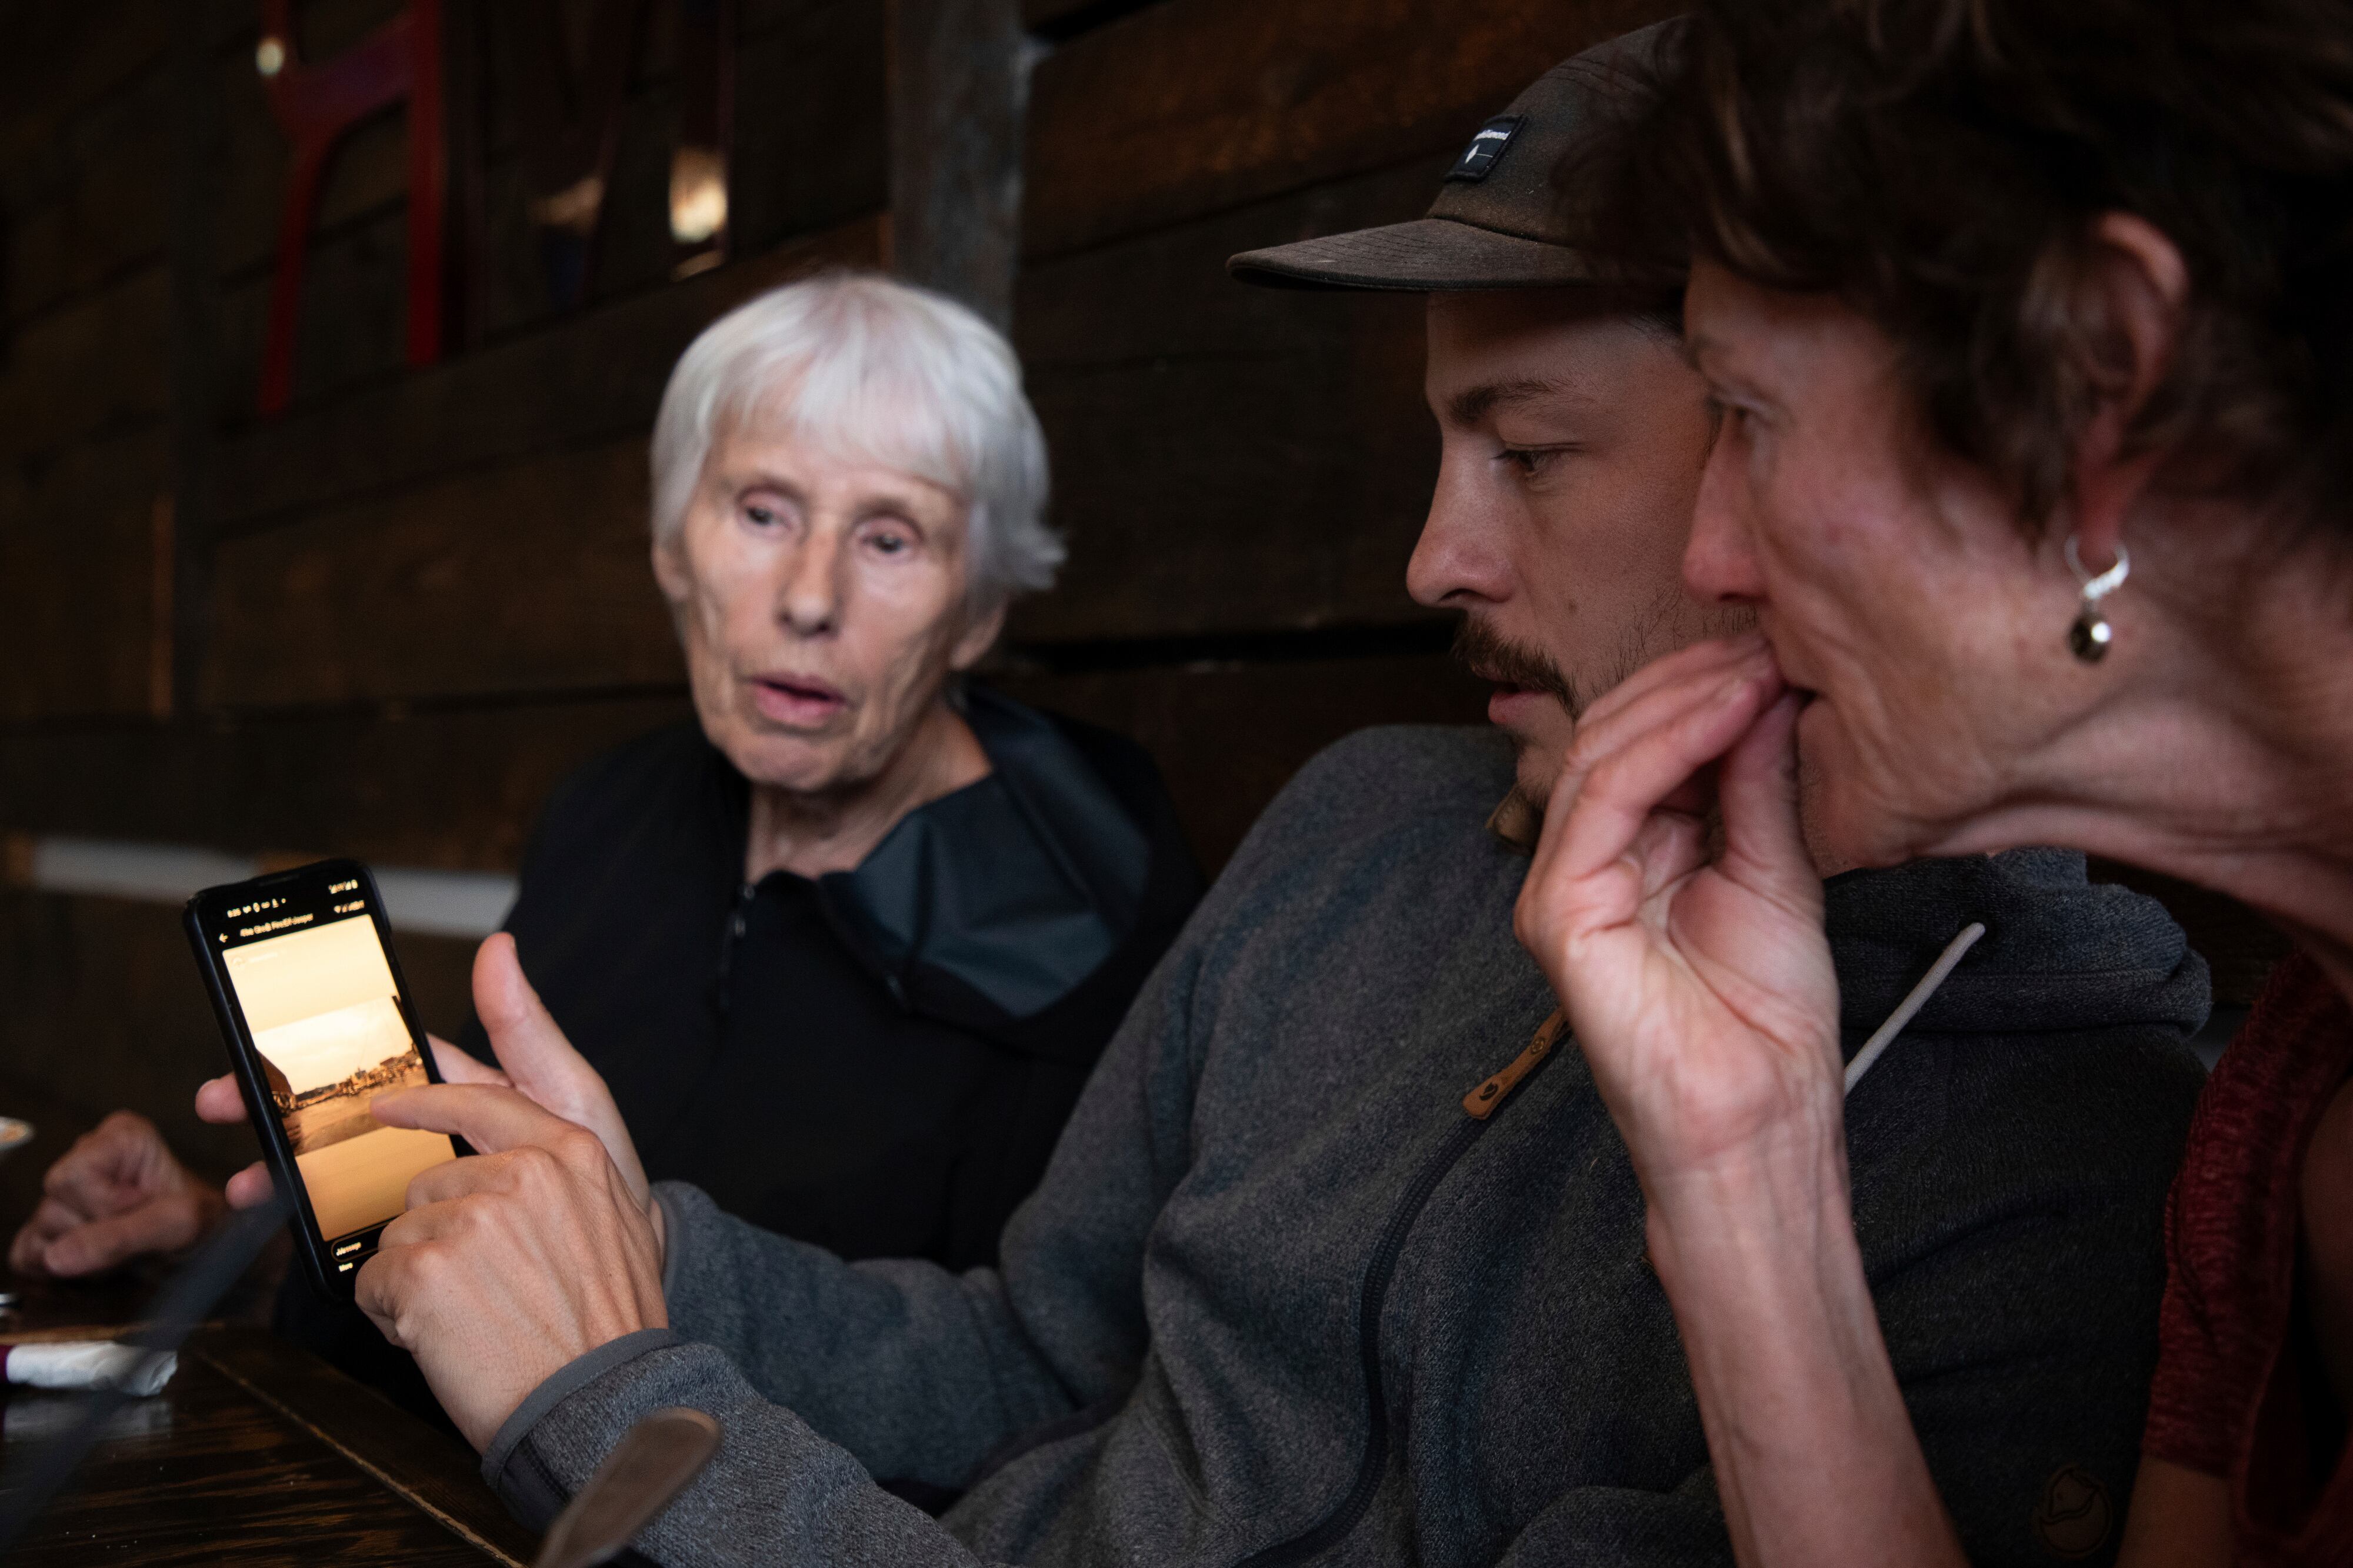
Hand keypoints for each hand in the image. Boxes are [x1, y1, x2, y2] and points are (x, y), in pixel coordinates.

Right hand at [7, 1112, 225, 1276]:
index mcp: (121, 1137)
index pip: (73, 1177)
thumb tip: (55, 1257)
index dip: (104, 1207)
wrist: (202, 1247)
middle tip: (133, 1235)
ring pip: (41, 1230)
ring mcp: (65, 1192)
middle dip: (93, 1232)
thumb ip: (119, 1237)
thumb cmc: (200, 1224)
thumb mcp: (176, 1226)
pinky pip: (28, 1252)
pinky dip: (60, 1266)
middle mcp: (87, 1155)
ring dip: (82, 1254)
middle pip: (52, 1204)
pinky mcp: (49, 1225)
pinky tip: (94, 1258)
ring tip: (121, 1247)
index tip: (140, 1210)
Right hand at [200, 932, 646, 1211]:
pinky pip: (357, 1233)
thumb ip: (527, 1030)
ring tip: (246, 1179)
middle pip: (341, 1116)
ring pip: (336, 1175)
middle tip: (222, 1103)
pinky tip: (290, 1231)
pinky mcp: (417, 1245)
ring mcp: (419, 1191)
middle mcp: (433, 1140)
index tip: (264, 1043)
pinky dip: (316, 1231)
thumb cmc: (601, 1172)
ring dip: (282, 1171)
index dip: (323, 1049)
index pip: (383, 1061)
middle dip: (276, 1107)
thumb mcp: (569, 1096)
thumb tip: (498, 948)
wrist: (619, 1264)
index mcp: (464, 1095)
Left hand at [355, 1086, 666, 1450]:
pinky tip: (440, 1340)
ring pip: (400, 1235)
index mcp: (571, 1155)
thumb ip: (572, 1180)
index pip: (482, 1104)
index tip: (389, 1106)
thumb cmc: (610, 1330)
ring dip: (416, 1280)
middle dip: (437, 1237)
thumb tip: (518, 1159)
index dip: (428, 1102)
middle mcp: (523, 1174)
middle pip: (429, 1185)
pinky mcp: (428, 1270)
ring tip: (467, 1320)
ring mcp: (473, 1218)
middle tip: (479, 1290)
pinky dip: (393, 1316)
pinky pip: (375, 1281)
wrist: (602, 1403)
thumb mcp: (622, 1228)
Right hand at [1514, 633, 1841, 1194]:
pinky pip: (1604, 798)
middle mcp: (1582, 860)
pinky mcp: (1558, 911)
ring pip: (1603, 751)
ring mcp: (1561, 885)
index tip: (1779, 648)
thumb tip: (1768, 690)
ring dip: (1687, 699)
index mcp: (1627, 851)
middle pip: (1615, 732)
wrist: (1759, 1119)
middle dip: (1694, 679)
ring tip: (1759, 668)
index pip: (1645, 741)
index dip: (1707, 687)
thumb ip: (1759, 784)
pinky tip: (1729, 712)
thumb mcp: (1777, 870)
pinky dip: (1669, 744)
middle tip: (1771, 643)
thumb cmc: (1766, 1021)